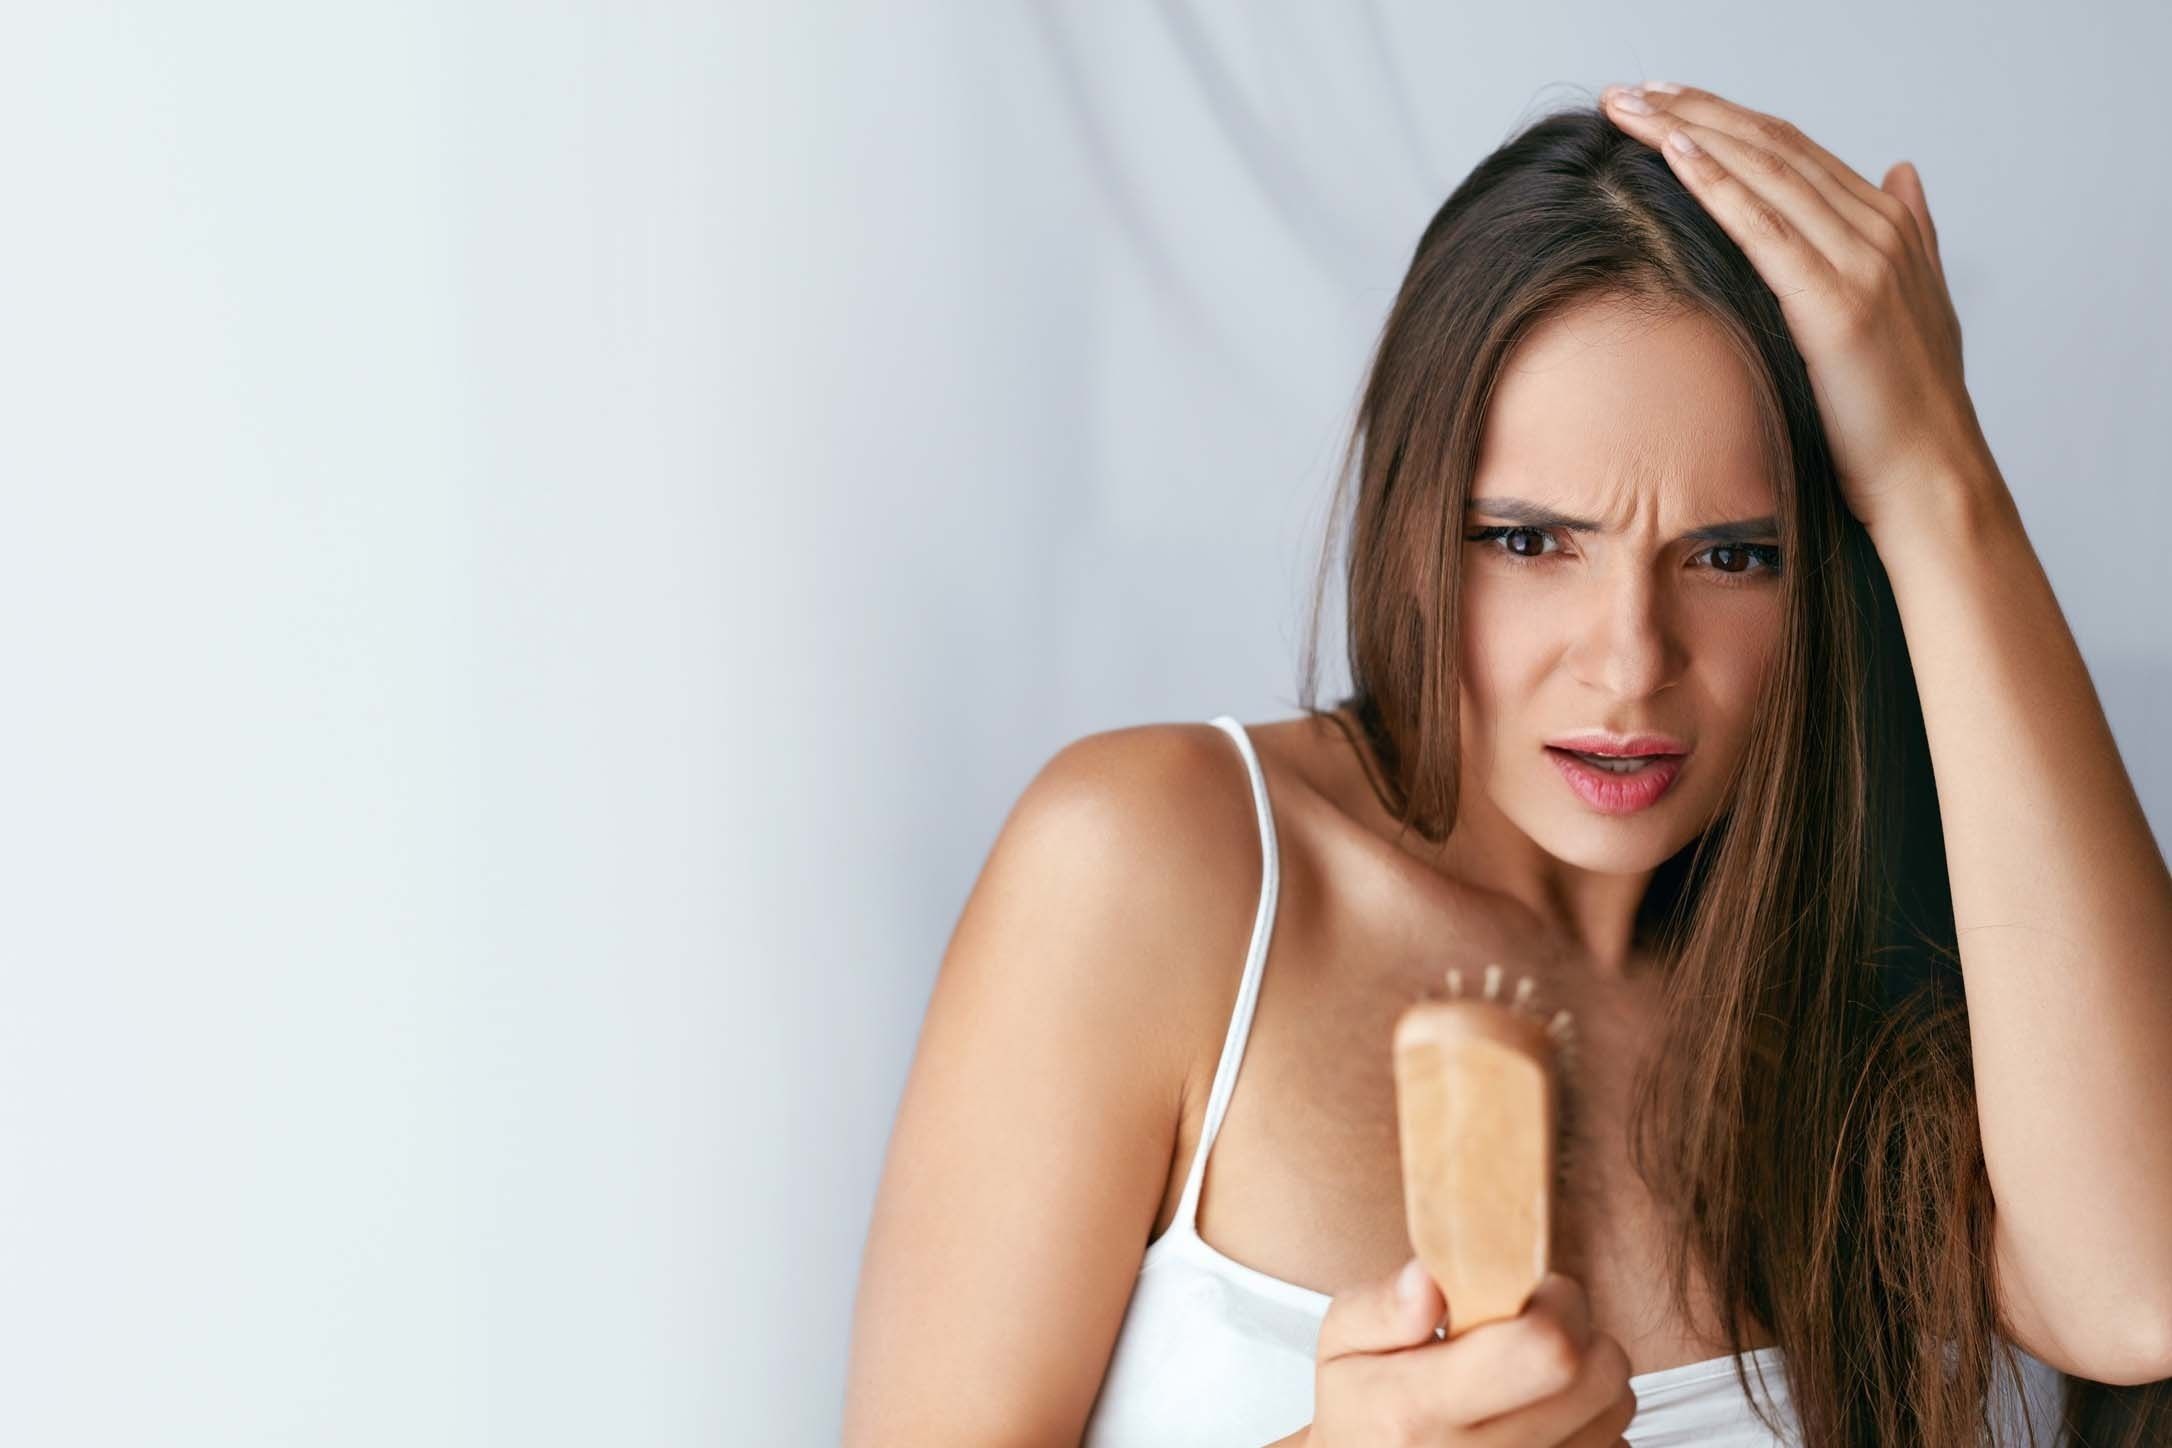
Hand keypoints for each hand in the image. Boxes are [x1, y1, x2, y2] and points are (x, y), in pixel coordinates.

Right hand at [1308, 1257, 1635, 1445]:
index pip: (1544, 1350)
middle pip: (1598, 1377)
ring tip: (1534, 1367)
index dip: (1555, 1303)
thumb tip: (1430, 1279)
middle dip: (1581, 1329)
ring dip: (1589, 1374)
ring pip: (1616, 1408)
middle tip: (1534, 1322)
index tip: (1529, 1290)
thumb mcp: (1341, 1344)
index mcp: (1420, 1409)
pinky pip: (1614, 1444)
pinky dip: (1591, 1420)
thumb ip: (1381, 1307)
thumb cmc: (1363, 1408)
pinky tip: (1542, 1410)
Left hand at [1599, 81, 1993, 536]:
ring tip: (1629, 107)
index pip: (1792, 150)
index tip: (1665, 100)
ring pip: (1764, 172)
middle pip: (1772, 146)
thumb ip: (1908, 234)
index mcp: (1887, 227)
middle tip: (1627, 91)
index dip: (1726, 118)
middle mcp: (1878, 229)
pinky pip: (1763, 228)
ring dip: (1689, 130)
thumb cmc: (1905, 412)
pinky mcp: (1836, 305)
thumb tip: (1902, 172)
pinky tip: (1673, 152)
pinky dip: (1716, 183)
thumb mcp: (1911, 308)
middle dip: (1694, 110)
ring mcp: (1861, 263)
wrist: (1931, 478)